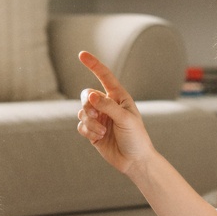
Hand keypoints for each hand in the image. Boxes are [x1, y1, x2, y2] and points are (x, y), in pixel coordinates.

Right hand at [76, 51, 156, 175]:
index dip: (93, 64)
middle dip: (88, 105)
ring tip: (103, 131)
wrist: (134, 161)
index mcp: (119, 97)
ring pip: (81, 111)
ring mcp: (99, 118)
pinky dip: (87, 131)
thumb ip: (108, 106)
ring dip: (90, 121)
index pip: (104, 76)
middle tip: (96, 114)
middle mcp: (107, 105)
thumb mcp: (125, 119)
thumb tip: (90, 96)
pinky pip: (80, 125)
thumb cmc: (136, 137)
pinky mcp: (92, 131)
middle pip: (86, 95)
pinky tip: (98, 137)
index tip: (81, 54)